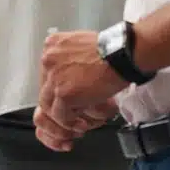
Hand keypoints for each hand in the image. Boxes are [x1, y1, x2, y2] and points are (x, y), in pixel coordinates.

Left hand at [35, 30, 126, 150]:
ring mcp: (54, 77)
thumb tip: (69, 74)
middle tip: (72, 115)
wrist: (123, 56)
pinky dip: (70, 123)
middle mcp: (48, 59)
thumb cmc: (112, 51)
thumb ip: (70, 58)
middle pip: (46, 90)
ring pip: (48, 105)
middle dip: (59, 105)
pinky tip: (82, 124)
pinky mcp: (63, 93)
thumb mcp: (82, 45)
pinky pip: (60, 116)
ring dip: (63, 117)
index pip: (46, 73)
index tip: (67, 99)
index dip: (57, 89)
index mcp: (52, 45)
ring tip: (78, 122)